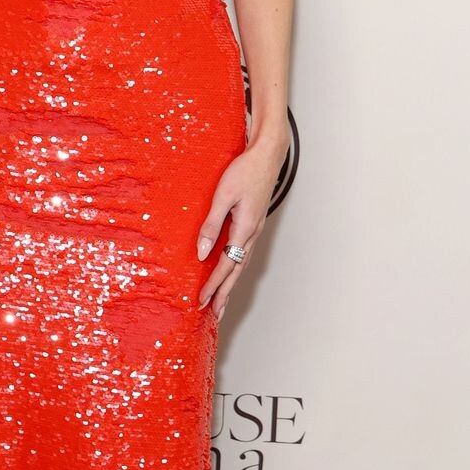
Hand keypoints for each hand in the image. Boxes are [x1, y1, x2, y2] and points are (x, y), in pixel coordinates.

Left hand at [195, 136, 286, 317]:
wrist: (267, 155)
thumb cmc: (244, 171)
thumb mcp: (222, 196)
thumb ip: (211, 225)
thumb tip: (201, 253)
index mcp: (244, 229)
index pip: (226, 265)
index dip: (213, 284)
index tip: (202, 301)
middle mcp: (252, 234)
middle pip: (237, 271)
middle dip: (224, 293)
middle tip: (214, 314)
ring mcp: (254, 230)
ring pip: (241, 264)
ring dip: (230, 284)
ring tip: (221, 301)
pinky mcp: (253, 223)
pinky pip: (243, 252)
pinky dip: (235, 268)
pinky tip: (229, 271)